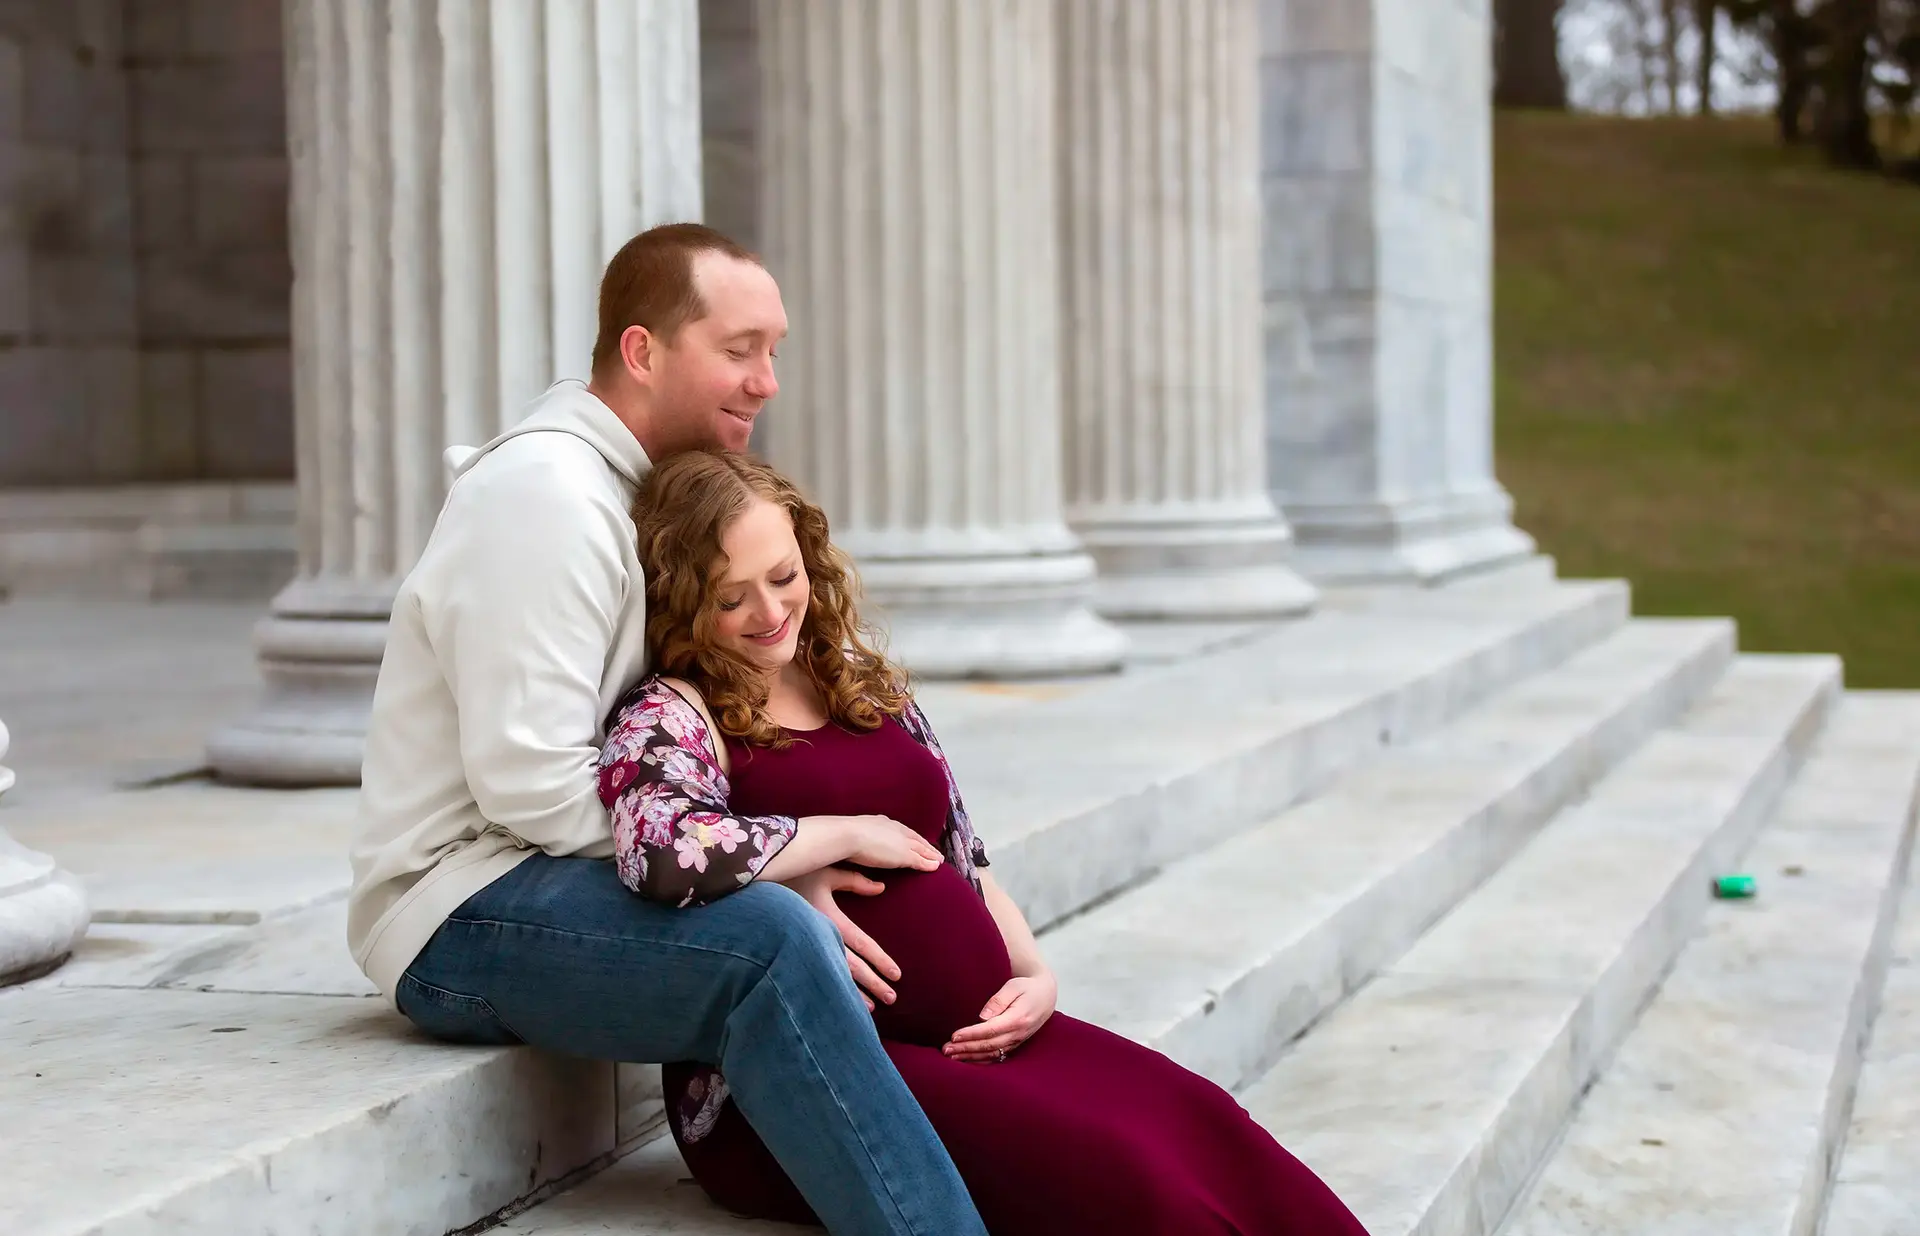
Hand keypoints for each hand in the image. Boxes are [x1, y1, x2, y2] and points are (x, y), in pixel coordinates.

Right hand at [783, 866, 899, 1009]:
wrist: (751, 887)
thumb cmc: (792, 875)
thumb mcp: (825, 872)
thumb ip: (854, 881)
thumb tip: (881, 888)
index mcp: (829, 918)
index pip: (862, 943)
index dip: (880, 960)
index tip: (897, 975)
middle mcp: (819, 937)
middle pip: (852, 967)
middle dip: (873, 984)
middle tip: (892, 999)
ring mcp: (805, 948)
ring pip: (834, 976)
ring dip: (854, 994)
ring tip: (872, 1008)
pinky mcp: (794, 953)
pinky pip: (817, 975)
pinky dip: (831, 990)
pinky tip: (840, 1002)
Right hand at [830, 814, 942, 872]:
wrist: (846, 835)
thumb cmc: (841, 835)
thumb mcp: (851, 834)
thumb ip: (855, 838)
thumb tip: (851, 843)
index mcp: (881, 822)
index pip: (900, 830)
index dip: (909, 836)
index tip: (915, 841)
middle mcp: (893, 829)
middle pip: (914, 838)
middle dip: (924, 844)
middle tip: (934, 851)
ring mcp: (900, 842)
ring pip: (921, 848)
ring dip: (931, 854)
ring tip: (939, 860)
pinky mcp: (904, 855)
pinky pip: (920, 860)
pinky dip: (929, 864)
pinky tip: (936, 867)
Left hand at [943, 971, 1056, 1063]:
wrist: (1046, 995)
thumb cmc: (1027, 987)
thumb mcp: (1014, 986)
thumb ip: (999, 1000)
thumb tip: (982, 1015)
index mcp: (1018, 1018)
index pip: (990, 1030)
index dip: (971, 1034)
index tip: (954, 1036)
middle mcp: (1018, 1033)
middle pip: (988, 1045)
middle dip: (966, 1049)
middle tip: (946, 1050)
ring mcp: (1017, 1041)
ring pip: (991, 1054)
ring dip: (970, 1057)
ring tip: (951, 1057)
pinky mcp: (1015, 1044)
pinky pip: (997, 1056)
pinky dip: (981, 1060)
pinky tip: (967, 1060)